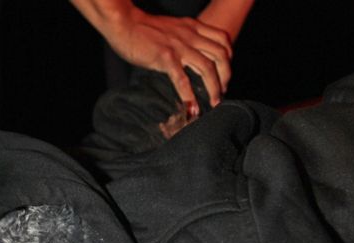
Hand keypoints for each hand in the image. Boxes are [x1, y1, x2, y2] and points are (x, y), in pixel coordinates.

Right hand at [105, 8, 231, 115]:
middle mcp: (190, 35)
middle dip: (226, 76)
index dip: (229, 58)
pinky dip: (189, 95)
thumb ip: (182, 39)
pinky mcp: (165, 57)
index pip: (222, 39)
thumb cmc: (142, 28)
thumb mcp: (171, 28)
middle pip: (221, 55)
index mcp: (193, 27)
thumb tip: (186, 58)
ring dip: (214, 88)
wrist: (124, 23)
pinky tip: (191, 107)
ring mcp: (179, 46)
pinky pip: (182, 79)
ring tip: (213, 103)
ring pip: (207, 68)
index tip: (225, 74)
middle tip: (222, 92)